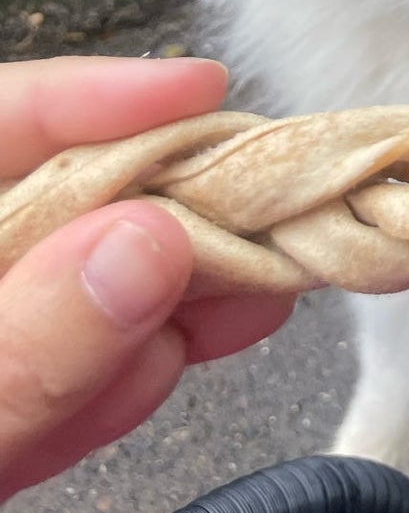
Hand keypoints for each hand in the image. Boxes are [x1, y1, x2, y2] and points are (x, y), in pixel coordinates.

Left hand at [0, 56, 294, 500]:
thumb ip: (23, 352)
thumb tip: (150, 243)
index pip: (3, 122)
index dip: (98, 93)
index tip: (204, 88)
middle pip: (68, 206)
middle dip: (173, 203)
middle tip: (276, 199)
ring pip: (84, 291)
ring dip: (181, 285)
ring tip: (271, 273)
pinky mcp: (0, 424)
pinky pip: (70, 376)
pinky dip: (139, 365)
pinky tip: (206, 342)